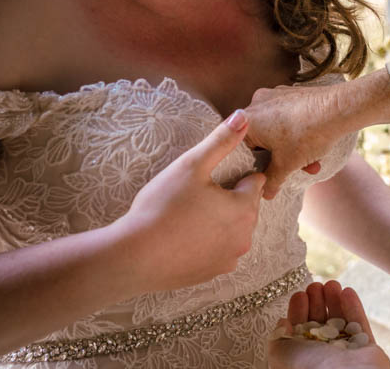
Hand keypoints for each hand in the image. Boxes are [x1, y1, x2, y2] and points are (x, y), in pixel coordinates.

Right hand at [115, 110, 264, 292]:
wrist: (133, 257)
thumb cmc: (162, 207)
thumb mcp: (191, 165)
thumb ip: (221, 140)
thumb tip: (243, 116)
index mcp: (244, 208)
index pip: (255, 182)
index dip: (236, 175)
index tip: (213, 176)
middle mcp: (244, 237)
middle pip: (246, 207)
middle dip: (230, 198)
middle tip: (197, 193)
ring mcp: (229, 259)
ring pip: (234, 230)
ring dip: (221, 220)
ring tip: (190, 213)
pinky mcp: (213, 274)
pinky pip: (219, 250)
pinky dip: (209, 242)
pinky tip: (185, 236)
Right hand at [244, 84, 345, 198]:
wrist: (338, 108)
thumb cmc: (307, 134)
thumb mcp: (287, 164)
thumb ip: (272, 180)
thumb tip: (265, 193)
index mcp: (247, 120)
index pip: (242, 148)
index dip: (255, 164)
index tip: (268, 175)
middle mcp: (257, 103)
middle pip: (262, 139)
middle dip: (281, 158)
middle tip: (294, 170)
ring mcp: (275, 95)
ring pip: (277, 129)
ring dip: (293, 149)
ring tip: (312, 164)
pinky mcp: (291, 93)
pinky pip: (288, 117)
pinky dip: (298, 133)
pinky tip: (315, 146)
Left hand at [268, 281, 389, 368]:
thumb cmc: (308, 368)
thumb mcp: (281, 352)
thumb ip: (279, 336)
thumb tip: (282, 322)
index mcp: (303, 356)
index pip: (300, 330)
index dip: (299, 311)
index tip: (300, 295)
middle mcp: (323, 354)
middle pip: (320, 323)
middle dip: (318, 302)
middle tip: (316, 286)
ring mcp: (345, 351)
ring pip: (341, 321)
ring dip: (335, 301)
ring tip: (332, 284)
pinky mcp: (366, 347)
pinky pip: (360, 325)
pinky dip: (354, 307)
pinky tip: (348, 292)